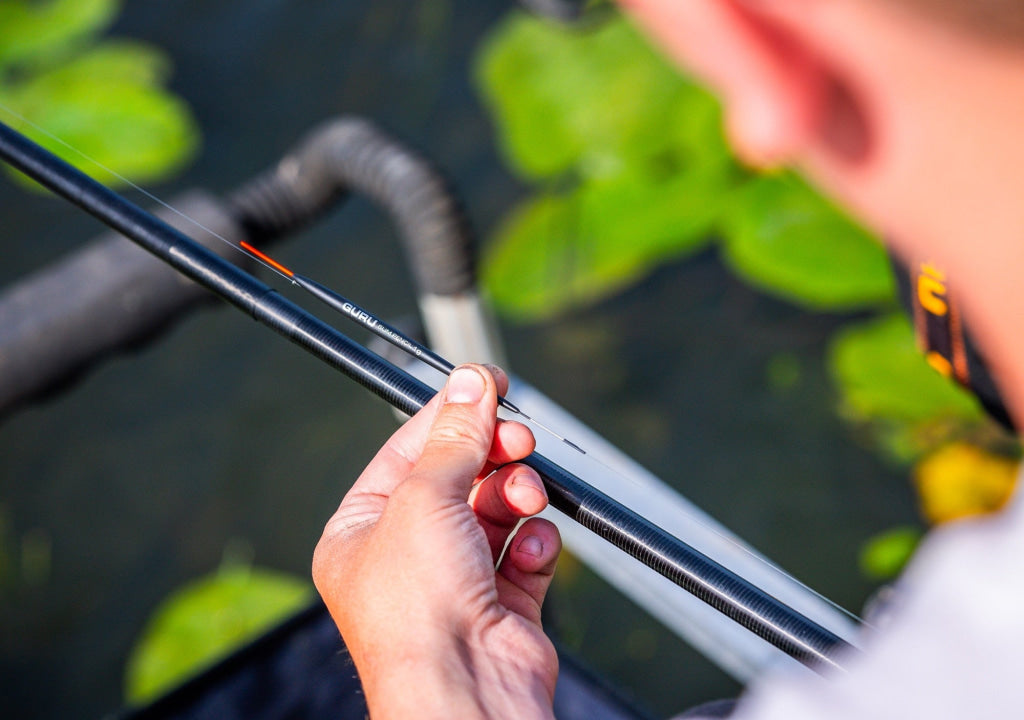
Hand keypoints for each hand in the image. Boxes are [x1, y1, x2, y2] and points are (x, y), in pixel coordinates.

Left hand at [313, 364, 561, 719]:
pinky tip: (530, 550)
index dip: (449, 414)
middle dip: (493, 455)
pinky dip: (534, 543)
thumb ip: (453, 437)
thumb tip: (468, 385)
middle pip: (459, 476)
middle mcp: (407, 555)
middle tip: (515, 439)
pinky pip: (526, 549)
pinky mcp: (502, 602)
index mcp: (364, 530)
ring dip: (517, 496)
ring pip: (498, 509)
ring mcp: (455, 579)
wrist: (465, 694)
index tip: (484, 383)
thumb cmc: (416, 615)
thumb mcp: (425, 498)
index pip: (408, 451)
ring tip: (525, 497)